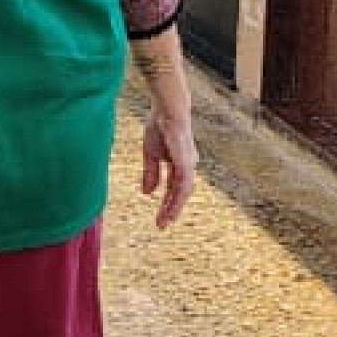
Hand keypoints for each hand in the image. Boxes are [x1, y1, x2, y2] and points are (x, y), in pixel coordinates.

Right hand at [141, 102, 196, 228]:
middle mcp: (187, 166)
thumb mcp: (151, 154)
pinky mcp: (186, 163)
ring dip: (174, 207)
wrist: (167, 111)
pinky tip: (170, 207)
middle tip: (162, 225)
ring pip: (183, 192)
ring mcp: (188, 164)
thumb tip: (148, 192)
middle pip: (180, 192)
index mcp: (179, 163)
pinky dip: (177, 198)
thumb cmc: (159, 127)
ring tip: (165, 221)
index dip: (167, 202)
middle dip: (171, 209)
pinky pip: (183, 185)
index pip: (174, 187)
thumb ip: (151, 173)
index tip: (159, 217)